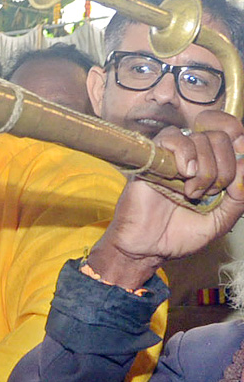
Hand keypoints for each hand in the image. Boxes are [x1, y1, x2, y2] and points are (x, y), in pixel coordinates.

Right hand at [90, 111, 243, 288]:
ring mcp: (173, 156)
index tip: (237, 171)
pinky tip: (182, 175)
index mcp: (213, 165)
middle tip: (208, 194)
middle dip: (224, 169)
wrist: (147, 249)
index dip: (240, 143)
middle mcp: (194, 157)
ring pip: (202, 139)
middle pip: (222, 137)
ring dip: (204, 171)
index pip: (233, 132)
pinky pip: (173, 137)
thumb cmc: (179, 236)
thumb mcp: (223, 219)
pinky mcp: (153, 158)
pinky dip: (185, 154)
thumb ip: (240, 195)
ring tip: (190, 193)